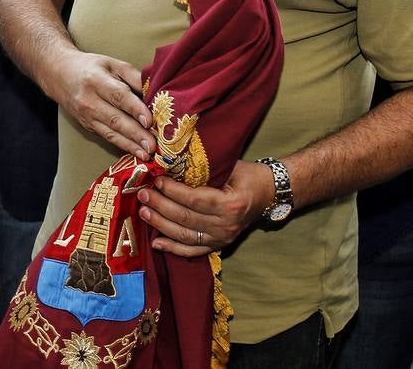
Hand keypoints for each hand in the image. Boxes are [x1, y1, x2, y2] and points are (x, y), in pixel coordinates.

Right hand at [53, 51, 153, 159]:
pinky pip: (107, 137)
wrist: (59, 75)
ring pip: (110, 132)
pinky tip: (135, 152)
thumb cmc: (90, 67)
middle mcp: (89, 100)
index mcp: (96, 80)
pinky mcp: (87, 126)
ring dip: (130, 145)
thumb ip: (134, 77)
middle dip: (135, 134)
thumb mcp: (112, 64)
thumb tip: (156, 94)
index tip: (149, 120)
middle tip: (152, 145)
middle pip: (115, 119)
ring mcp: (86, 116)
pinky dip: (122, 145)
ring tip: (146, 154)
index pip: (118, 96)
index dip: (135, 109)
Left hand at [137, 159, 273, 255]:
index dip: (172, 191)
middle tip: (143, 194)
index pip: (194, 199)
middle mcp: (227, 225)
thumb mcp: (228, 166)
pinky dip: (173, 248)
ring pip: (185, 235)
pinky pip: (193, 250)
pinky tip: (156, 242)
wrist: (269, 194)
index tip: (156, 181)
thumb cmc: (247, 175)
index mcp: (231, 204)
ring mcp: (223, 238)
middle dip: (160, 206)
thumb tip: (169, 162)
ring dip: (161, 225)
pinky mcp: (219, 245)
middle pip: (186, 218)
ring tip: (143, 212)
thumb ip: (202, 168)